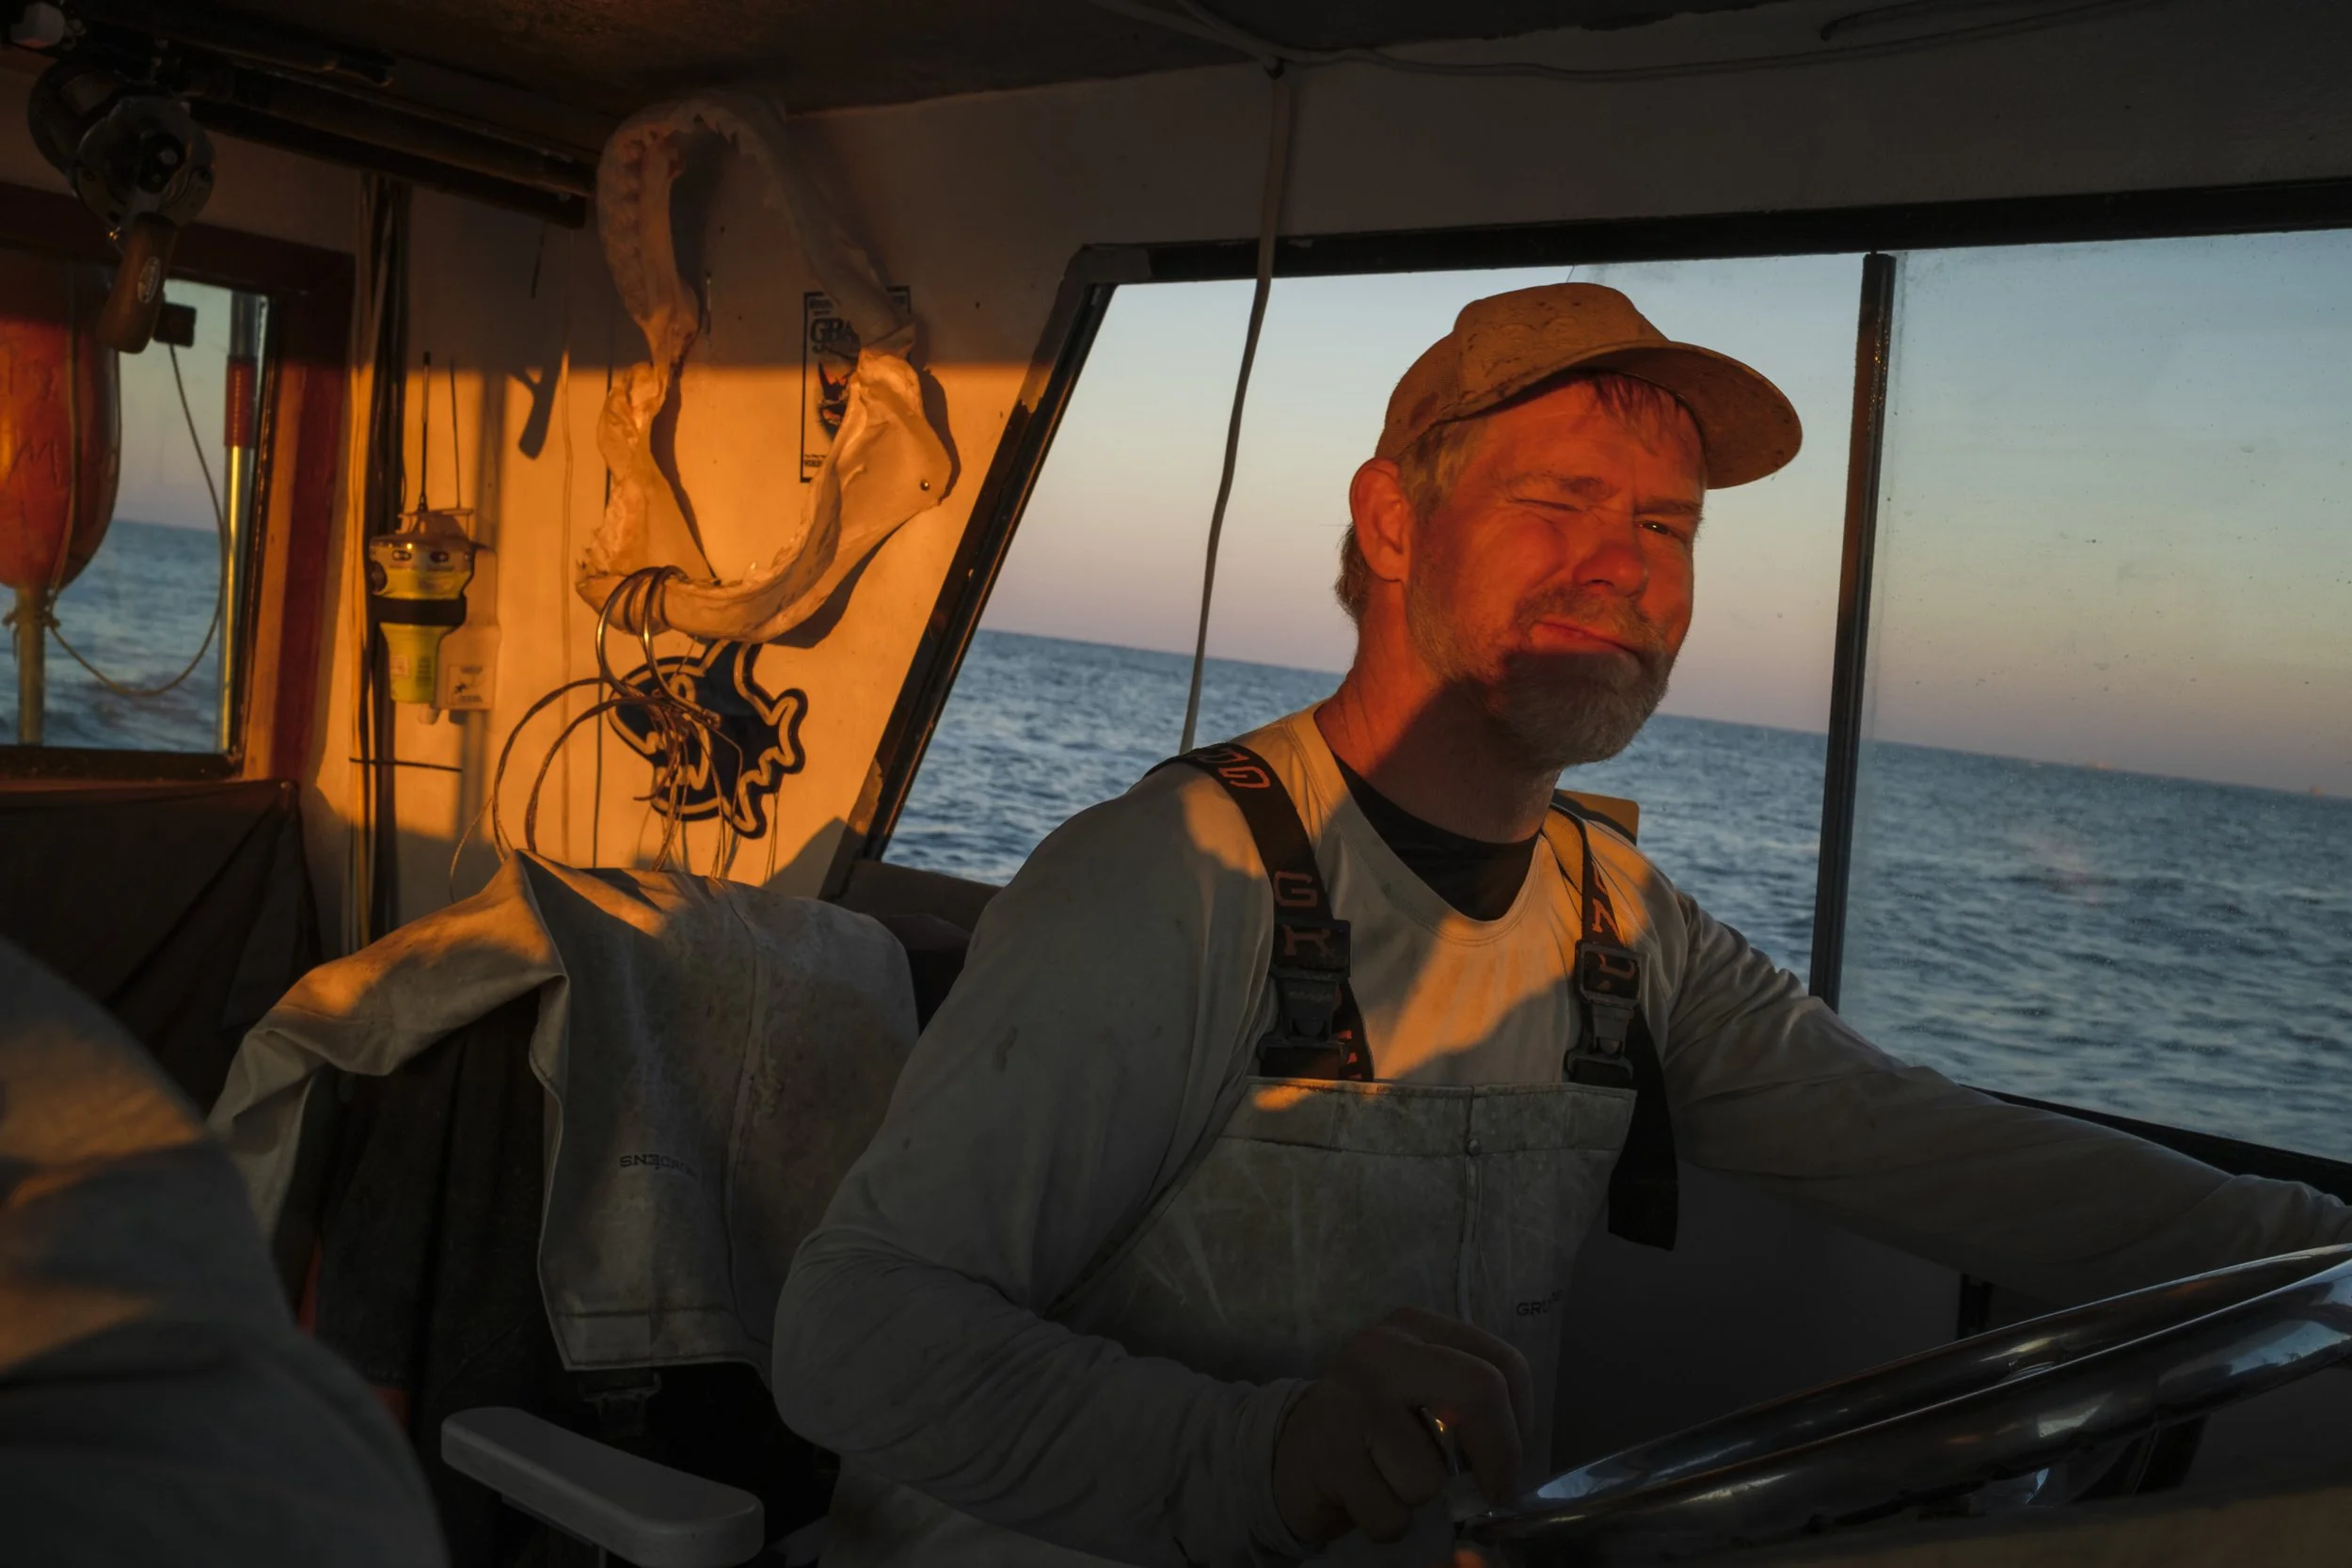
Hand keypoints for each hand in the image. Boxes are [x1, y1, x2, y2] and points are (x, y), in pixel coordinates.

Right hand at [1271, 1306, 1535, 1546]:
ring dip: (1419, 1498)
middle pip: (1480, 1391)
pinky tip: (1363, 1495)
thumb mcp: (1421, 1389)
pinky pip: (1390, 1512)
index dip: (1520, 1423)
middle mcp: (1383, 1349)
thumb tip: (1511, 1461)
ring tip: (1390, 1478)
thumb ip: (1467, 1400)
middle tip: (1491, 1490)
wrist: (1291, 1452)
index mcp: (1417, 1327)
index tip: (1506, 1457)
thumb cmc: (1374, 1427)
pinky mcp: (1327, 1451)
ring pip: (1429, 1475)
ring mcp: (1351, 1397)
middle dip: (1498, 1456)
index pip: (1504, 1364)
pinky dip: (1387, 1522)